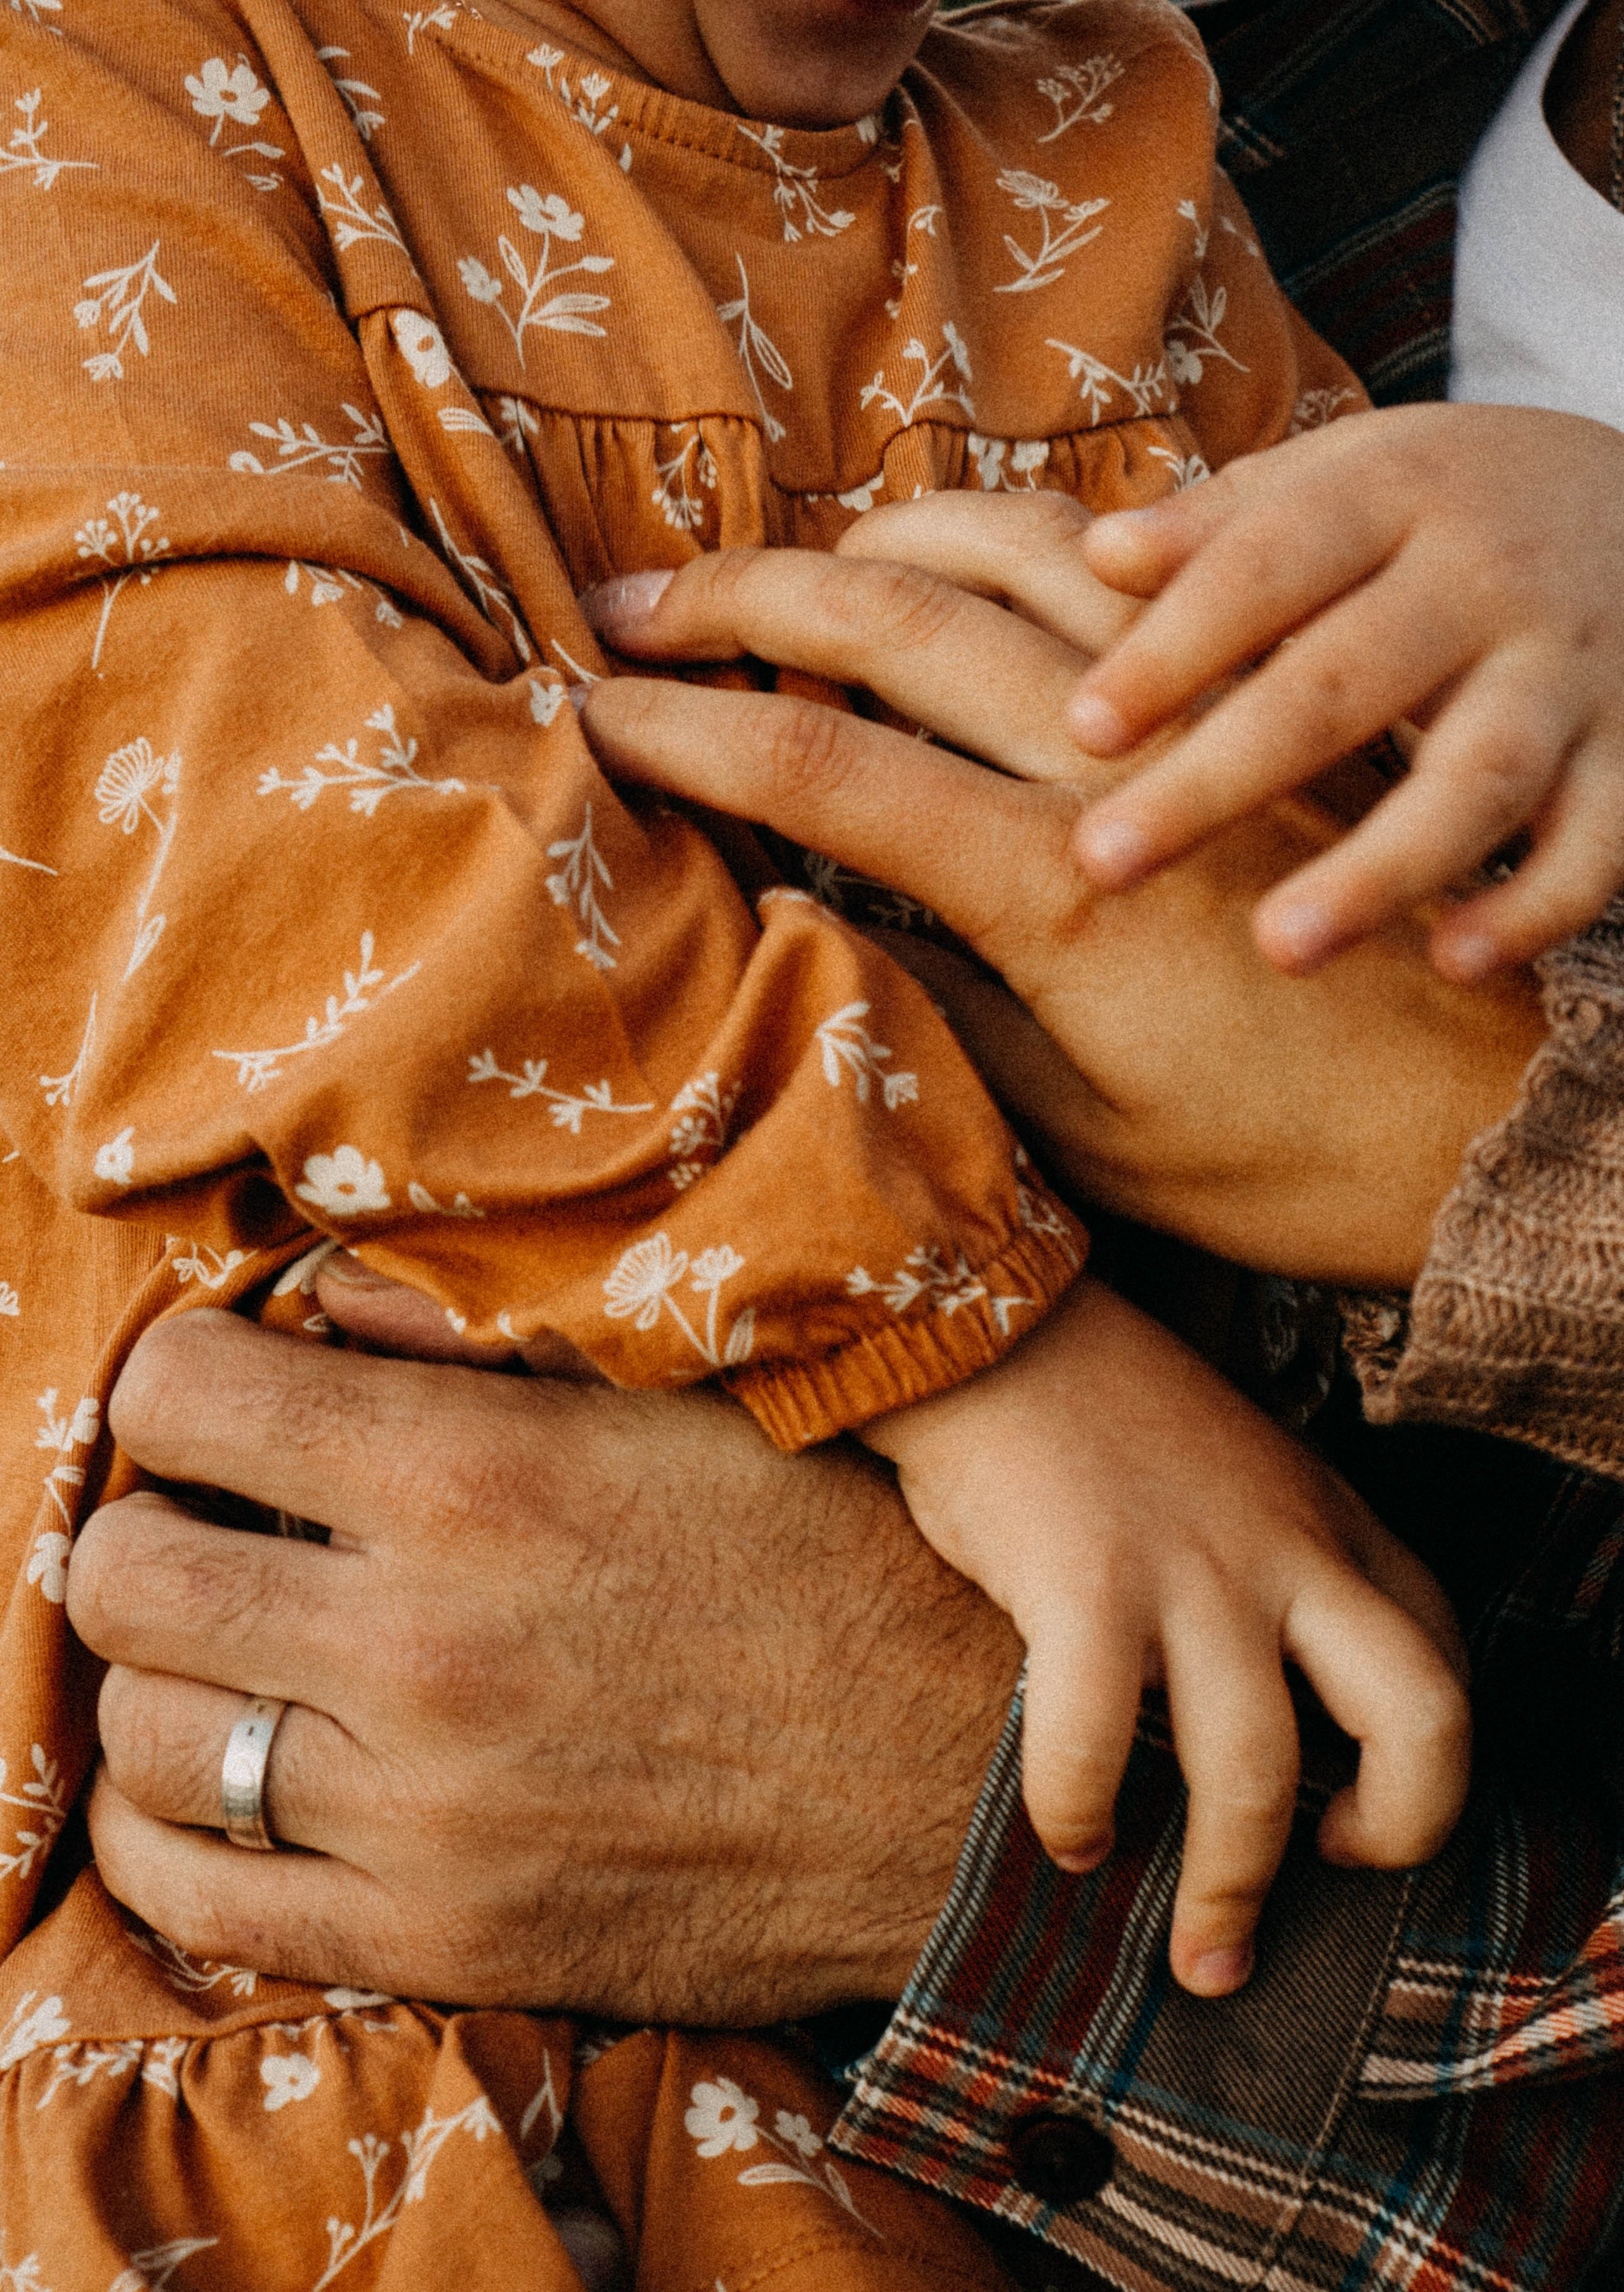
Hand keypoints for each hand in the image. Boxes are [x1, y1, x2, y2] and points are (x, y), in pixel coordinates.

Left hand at [69, 1308, 1019, 2015]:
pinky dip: (167, 1835)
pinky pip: (195, 1905)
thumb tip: (311, 1301)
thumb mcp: (687, 1401)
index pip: (179, 1395)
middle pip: (122, 1576)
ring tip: (235, 1658)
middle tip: (218, 1534)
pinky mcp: (444, 1942)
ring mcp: (423, 1814)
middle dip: (147, 1535)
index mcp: (475, 1475)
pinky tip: (218, 1783)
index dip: (182, 1387)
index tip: (226, 1409)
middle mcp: (422, 1645)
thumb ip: (485, 1342)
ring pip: (142, 1739)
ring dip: (166, 1682)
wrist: (973, 1782)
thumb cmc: (840, 1559)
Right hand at [580, 496, 1544, 1285]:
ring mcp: (1208, 705)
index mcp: (1054, 885)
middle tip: (626, 597)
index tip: (584, 710)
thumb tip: (799, 924)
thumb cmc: (1288, 1165)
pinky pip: (1138, 558)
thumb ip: (932, 1018)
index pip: (817, 765)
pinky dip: (1028, 536)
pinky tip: (968, 555)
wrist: (1499, 1130)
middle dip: (739, 596)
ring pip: (1015, 550)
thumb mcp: (1081, 1138)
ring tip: (782, 560)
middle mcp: (1122, 759)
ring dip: (875, 537)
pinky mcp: (1272, 691)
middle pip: (893, 619)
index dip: (682, 729)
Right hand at [866, 1277, 1467, 1995]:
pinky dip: (1078, 1817)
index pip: (1443, 1665)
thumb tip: (1275, 1715)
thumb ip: (1285, 1573)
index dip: (1427, 1773)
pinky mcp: (1084, 1588)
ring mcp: (1192, 1572)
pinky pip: (1092, 1747)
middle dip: (1400, 1837)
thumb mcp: (1245, 1479)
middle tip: (1332, 1881)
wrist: (990, 1328)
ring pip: (1255, 1774)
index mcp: (1333, 1527)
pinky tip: (1073, 1841)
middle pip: (1423, 1720)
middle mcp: (1288, 1552)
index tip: (1357, 1825)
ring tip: (1198, 1958)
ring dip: (1228, 1896)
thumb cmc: (1104, 1421)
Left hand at [1063, 405, 1623, 978]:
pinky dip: (1538, 908)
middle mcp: (1488, 579)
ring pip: (1479, 775)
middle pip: (1344, 682)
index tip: (1082, 729)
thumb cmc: (1447, 513)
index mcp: (1397, 493)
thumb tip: (1100, 557)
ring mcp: (1571, 673)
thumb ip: (1225, 525)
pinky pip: (1598, 843)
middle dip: (1221, 777)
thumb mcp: (1349, 479)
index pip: (1268, 567)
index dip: (1174, 648)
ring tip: (1280, 947)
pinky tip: (1458, 965)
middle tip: (1106, 861)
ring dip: (1380, 867)